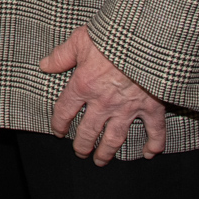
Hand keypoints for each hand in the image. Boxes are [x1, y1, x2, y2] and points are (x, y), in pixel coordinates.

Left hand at [40, 25, 166, 163]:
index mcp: (83, 86)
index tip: (58, 132)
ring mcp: (128, 107)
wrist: (146, 39)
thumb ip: (61, 56)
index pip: (65, 111)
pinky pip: (154, 131)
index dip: (59, 123)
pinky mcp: (152, 107)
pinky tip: (149, 154)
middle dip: (82, 145)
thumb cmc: (111, 37)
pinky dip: (154, 145)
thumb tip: (44, 65)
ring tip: (101, 161)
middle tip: (80, 153)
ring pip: (114, 138)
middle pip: (89, 131)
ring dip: (107, 152)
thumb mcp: (80, 41)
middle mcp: (103, 102)